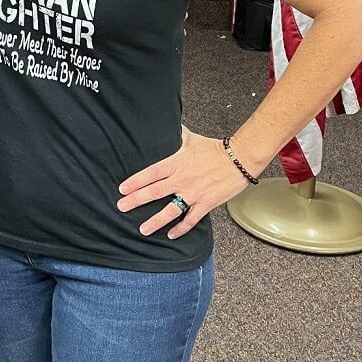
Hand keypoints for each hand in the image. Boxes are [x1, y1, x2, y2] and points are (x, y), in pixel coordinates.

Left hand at [117, 127, 250, 239]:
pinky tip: (171, 234)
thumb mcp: (192, 139)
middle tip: (121, 207)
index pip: (150, 173)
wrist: (239, 159)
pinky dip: (181, 228)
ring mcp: (193, 193)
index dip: (135, 181)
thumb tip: (170, 127)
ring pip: (170, 210)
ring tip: (143, 229)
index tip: (122, 189)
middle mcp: (182, 180)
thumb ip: (178, 136)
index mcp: (176, 163)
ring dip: (155, 221)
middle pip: (154, 192)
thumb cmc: (216, 149)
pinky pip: (190, 219)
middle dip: (136, 200)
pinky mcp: (206, 204)